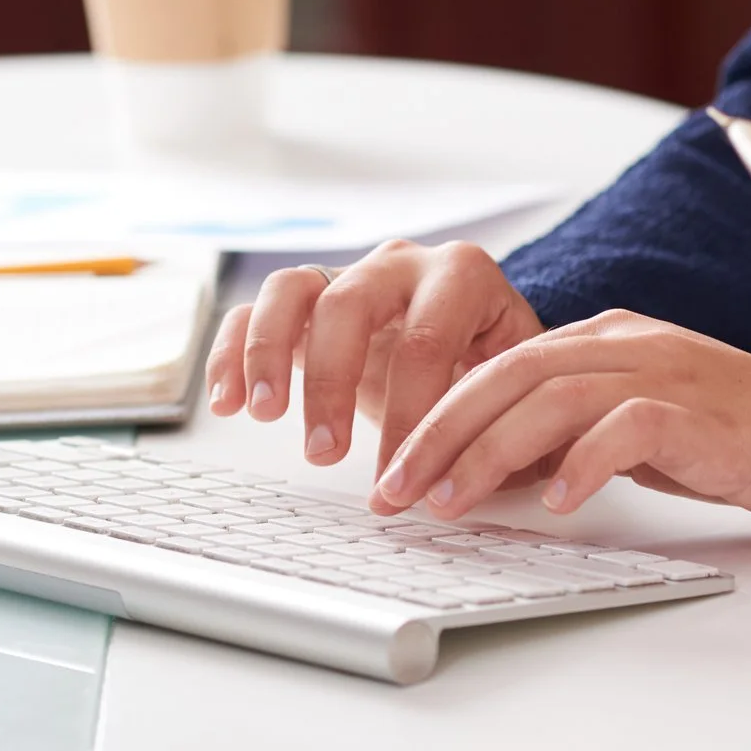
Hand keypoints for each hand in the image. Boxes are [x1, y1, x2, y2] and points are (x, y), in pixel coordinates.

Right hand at [206, 240, 543, 474]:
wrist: (489, 339)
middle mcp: (400, 264)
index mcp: (463, 275)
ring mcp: (348, 274)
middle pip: (348, 305)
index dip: (408, 417)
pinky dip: (233, 351)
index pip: (426, 342)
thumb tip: (477, 485)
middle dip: (331, 385)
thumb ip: (508, 425)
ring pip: (290, 291)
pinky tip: (226, 402)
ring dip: (268, 354)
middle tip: (325, 454)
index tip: (399, 481)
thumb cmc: (506, 370)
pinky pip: (256, 310)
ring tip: (263, 414)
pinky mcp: (307, 300)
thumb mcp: (523, 388)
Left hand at [370, 310, 750, 537]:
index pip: (498, 367)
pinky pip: (626, 428)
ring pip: (550, 396)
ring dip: (487, 454)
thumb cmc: (741, 444)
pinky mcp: (702, 413)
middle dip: (439, 436)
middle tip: (397, 496)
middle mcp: (630, 343)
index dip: (437, 420)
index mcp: (608, 339)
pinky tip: (555, 504)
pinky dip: (582, 463)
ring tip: (449, 505)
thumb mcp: (639, 432)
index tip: (397, 477)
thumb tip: (494, 473)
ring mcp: (667, 372)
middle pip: (507, 374)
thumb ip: (574, 434)